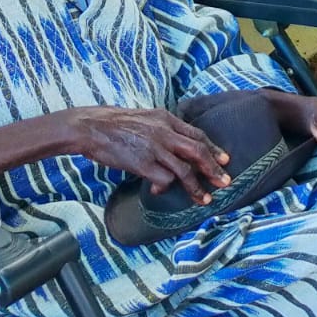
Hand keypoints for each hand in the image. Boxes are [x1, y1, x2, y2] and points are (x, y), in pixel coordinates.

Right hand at [68, 106, 230, 202]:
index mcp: (166, 119)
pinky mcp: (142, 163)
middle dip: (214, 169)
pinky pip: (163, 180)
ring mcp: (154, 148)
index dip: (214, 149)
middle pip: (198, 151)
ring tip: (204, 199)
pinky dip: (165, 188)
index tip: (225, 160)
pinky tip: (157, 191)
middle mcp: (164, 132)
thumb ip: (163, 129)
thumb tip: (177, 144)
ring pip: (185, 170)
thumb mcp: (146, 118)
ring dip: (196, 187)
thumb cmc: (116, 123)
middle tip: (225, 182)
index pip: (197, 135)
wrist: (91, 127)